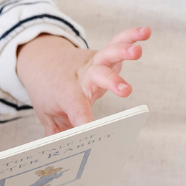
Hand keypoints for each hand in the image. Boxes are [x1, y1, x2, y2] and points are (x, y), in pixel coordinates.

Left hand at [15, 27, 149, 134]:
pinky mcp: (102, 54)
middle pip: (97, 78)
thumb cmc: (48, 90)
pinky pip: (116, 42)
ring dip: (122, 52)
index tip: (91, 132)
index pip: (77, 109)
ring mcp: (93, 64)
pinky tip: (144, 32)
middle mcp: (82, 77)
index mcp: (67, 93)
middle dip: (111, 83)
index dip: (84, 121)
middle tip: (125, 90)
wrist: (41, 61)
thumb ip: (56, 131)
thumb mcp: (46, 112)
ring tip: (136, 51)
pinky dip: (130, 36)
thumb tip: (58, 153)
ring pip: (108, 56)